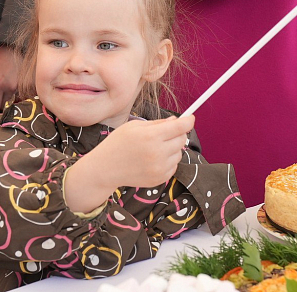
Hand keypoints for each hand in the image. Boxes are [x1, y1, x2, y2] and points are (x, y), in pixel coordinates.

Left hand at [0, 45, 21, 116]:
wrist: (17, 47)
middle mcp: (10, 87)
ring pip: (14, 104)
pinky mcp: (31, 86)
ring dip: (10, 102)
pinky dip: (20, 98)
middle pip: (3, 108)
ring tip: (8, 93)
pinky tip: (18, 91)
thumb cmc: (2, 57)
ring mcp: (22, 87)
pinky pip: (25, 99)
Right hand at [63, 115, 193, 212]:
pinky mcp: (160, 179)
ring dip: (172, 148)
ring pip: (179, 153)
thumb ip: (158, 123)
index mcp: (151, 136)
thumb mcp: (135, 126)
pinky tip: (153, 159)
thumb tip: (177, 121)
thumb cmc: (118, 143)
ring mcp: (159, 168)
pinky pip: (173, 165)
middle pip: (182, 139)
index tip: (190, 118)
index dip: (188, 120)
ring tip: (155, 148)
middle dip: (178, 133)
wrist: (105, 169)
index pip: (181, 127)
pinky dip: (168, 160)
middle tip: (166, 133)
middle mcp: (157, 153)